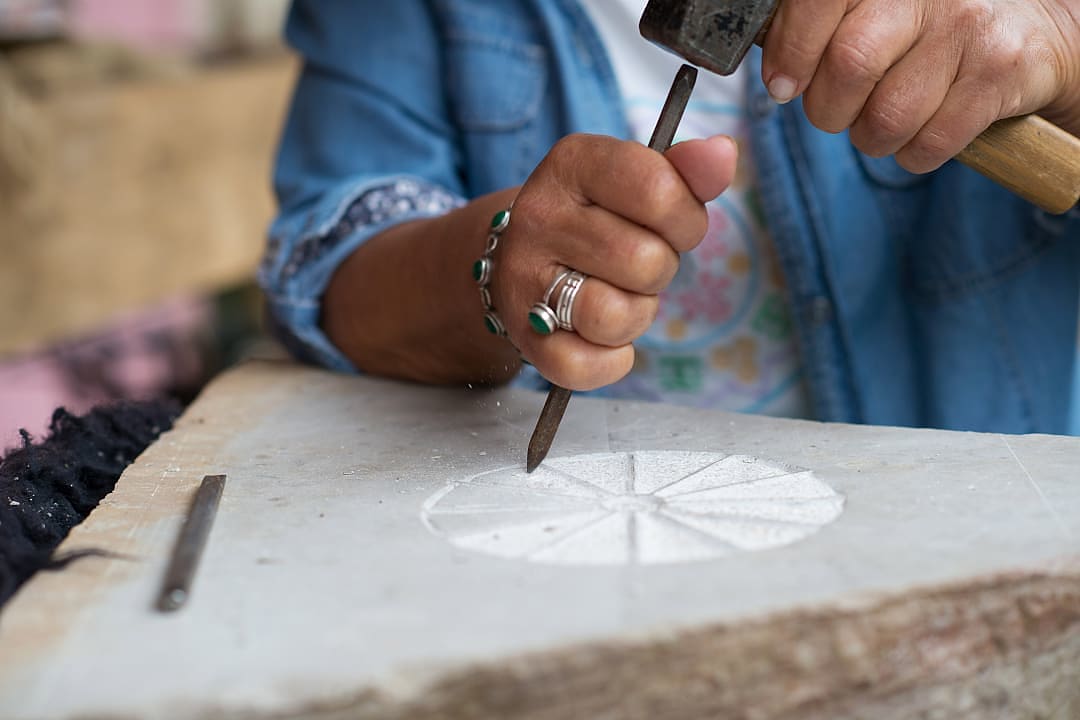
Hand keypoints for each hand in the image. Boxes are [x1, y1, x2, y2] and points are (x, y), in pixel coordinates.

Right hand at [490, 133, 736, 390]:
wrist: (515, 261)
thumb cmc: (596, 220)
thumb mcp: (636, 181)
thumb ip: (686, 170)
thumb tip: (723, 152)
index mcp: (572, 165)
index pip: (657, 191)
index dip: (685, 219)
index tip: (673, 225)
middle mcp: (538, 217)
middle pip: (645, 261)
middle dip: (660, 269)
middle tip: (635, 263)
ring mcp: (523, 280)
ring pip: (616, 316)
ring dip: (636, 315)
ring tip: (616, 296)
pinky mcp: (525, 337)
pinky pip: (588, 366)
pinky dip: (610, 361)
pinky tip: (599, 336)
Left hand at [761, 0, 1079, 171]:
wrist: (1036, 40)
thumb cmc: (932, 32)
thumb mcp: (879, 12)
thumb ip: (825, 27)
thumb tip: (773, 63)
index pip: (819, 0)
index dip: (792, 50)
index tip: (783, 84)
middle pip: (848, 65)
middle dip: (828, 110)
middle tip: (836, 113)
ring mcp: (970, 28)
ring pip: (887, 116)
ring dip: (871, 138)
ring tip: (883, 123)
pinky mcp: (1000, 74)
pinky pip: (927, 143)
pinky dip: (913, 155)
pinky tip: (922, 133)